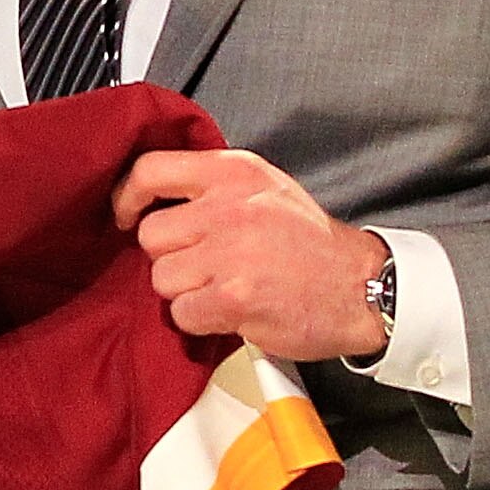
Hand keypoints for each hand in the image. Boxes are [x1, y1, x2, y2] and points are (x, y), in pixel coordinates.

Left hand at [111, 146, 389, 362]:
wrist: (364, 287)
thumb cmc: (312, 244)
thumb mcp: (265, 189)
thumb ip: (214, 186)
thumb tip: (153, 197)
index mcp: (233, 172)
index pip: (151, 170)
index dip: (126, 196)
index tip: (125, 215)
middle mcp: (229, 206)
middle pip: (151, 235)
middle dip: (170, 257)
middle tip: (204, 265)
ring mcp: (230, 252)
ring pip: (162, 278)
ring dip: (186, 292)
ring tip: (224, 288)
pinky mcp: (234, 296)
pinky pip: (182, 313)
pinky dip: (201, 320)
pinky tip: (232, 311)